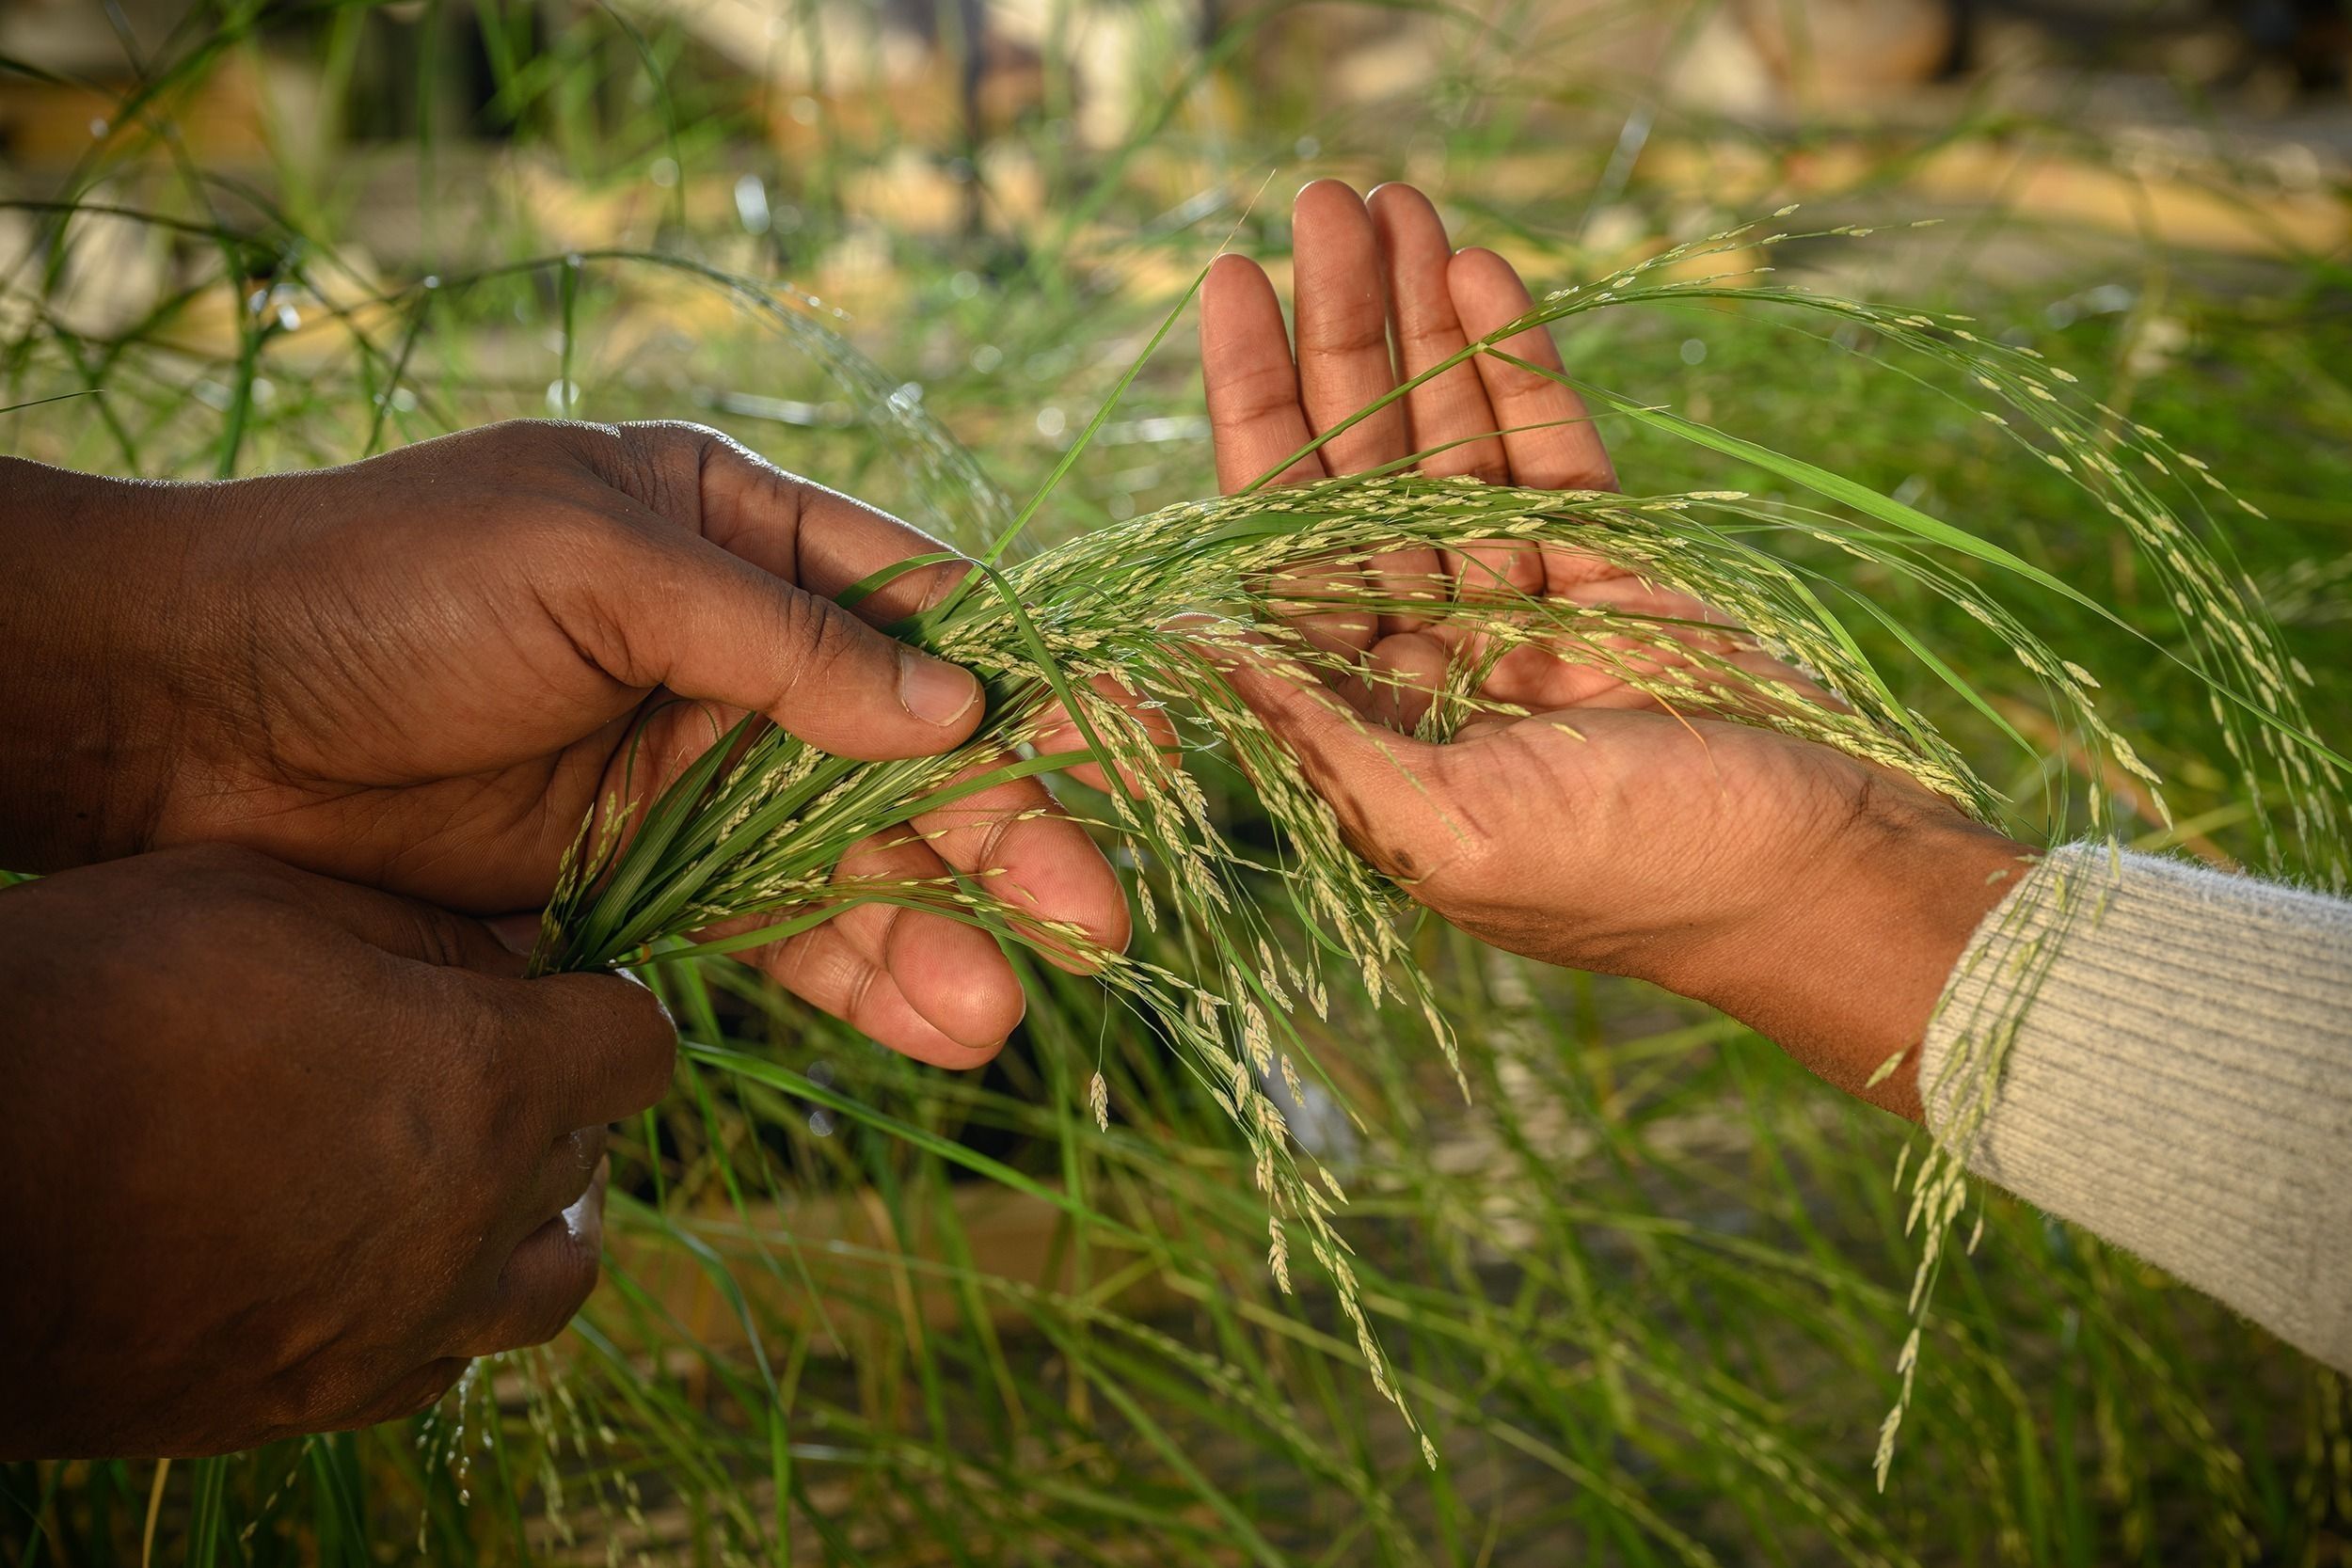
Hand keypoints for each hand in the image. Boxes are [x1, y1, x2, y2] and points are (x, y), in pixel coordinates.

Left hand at [0, 421, 1127, 1064]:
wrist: (190, 715)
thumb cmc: (386, 586)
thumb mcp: (593, 566)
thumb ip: (781, 639)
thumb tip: (956, 716)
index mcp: (734, 527)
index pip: (917, 604)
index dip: (1023, 680)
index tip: (1117, 756)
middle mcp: (737, 650)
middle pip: (912, 750)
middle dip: (1005, 836)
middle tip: (1093, 923)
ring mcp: (695, 771)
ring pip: (858, 858)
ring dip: (938, 932)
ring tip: (1002, 1015)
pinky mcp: (647, 876)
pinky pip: (778, 929)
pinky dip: (854, 977)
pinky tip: (933, 1025)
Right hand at [0, 845, 673, 1457]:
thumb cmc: (93, 1009)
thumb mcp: (266, 902)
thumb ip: (427, 932)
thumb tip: (529, 946)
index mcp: (487, 1087)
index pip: (638, 1047)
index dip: (601, 1005)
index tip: (550, 987)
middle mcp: (470, 1226)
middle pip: (588, 1160)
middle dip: (552, 1100)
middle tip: (465, 1058)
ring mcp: (395, 1330)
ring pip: (542, 1284)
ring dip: (522, 1219)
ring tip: (446, 1166)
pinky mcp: (308, 1401)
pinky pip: (433, 1364)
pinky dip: (434, 1308)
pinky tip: (366, 1253)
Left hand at [1199, 181, 2026, 1113]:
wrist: (1827, 880)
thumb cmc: (1642, 882)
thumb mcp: (1451, 834)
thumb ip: (1318, 739)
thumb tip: (1193, 636)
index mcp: (1367, 722)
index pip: (1282, 540)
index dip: (1255, 410)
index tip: (1228, 288)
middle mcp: (1427, 653)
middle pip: (1360, 465)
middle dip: (1338, 333)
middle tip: (1320, 198)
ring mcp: (1521, 603)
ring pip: (1451, 438)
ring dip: (1420, 321)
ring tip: (1392, 200)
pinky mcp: (1614, 569)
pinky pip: (1551, 447)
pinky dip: (1517, 361)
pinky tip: (1479, 268)